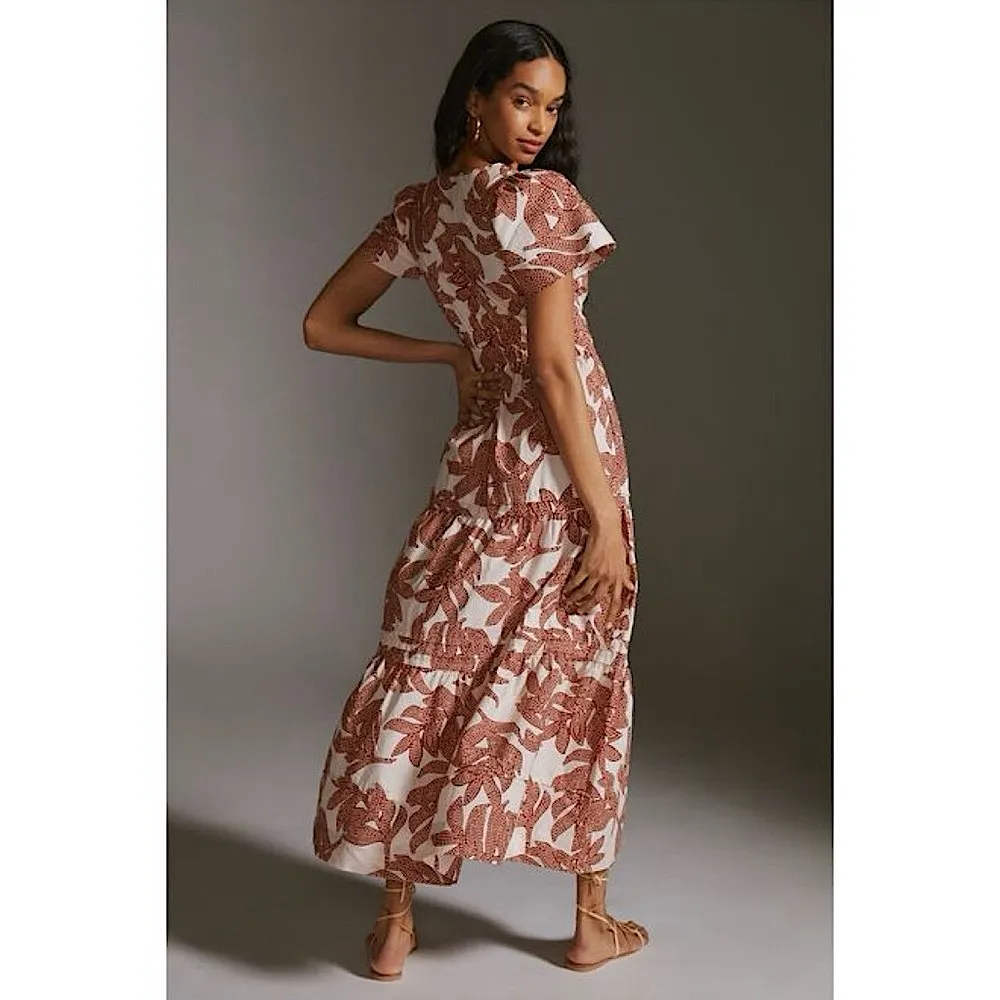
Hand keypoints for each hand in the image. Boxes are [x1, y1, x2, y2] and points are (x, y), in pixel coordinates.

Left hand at [451, 347, 502, 424]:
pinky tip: (501, 376)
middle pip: (473, 407)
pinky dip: (494, 376)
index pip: (465, 414)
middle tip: (490, 417)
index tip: (476, 428)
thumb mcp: (465, 391)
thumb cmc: (464, 375)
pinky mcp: (472, 374)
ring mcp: (469, 384)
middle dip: (480, 412)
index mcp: (465, 399)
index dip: (469, 422)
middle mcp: (466, 394)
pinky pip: (484, 376)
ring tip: (500, 396)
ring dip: (490, 395)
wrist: (454, 357)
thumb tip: (477, 415)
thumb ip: (472, 402)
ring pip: (480, 393)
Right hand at [564, 512, 635, 628]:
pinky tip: (566, 590)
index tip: (608, 625)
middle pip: (597, 599)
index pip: (617, 600)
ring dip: (576, 599)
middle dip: (587, 607)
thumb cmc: (615, 541)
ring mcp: (598, 573)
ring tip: (570, 601)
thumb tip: (630, 585)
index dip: (613, 614)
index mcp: (619, 577)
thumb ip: (625, 575)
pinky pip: (577, 582)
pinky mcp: (587, 566)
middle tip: (581, 611)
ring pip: (585, 592)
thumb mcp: (623, 561)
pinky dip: (571, 588)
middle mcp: (609, 577)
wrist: (607, 528)